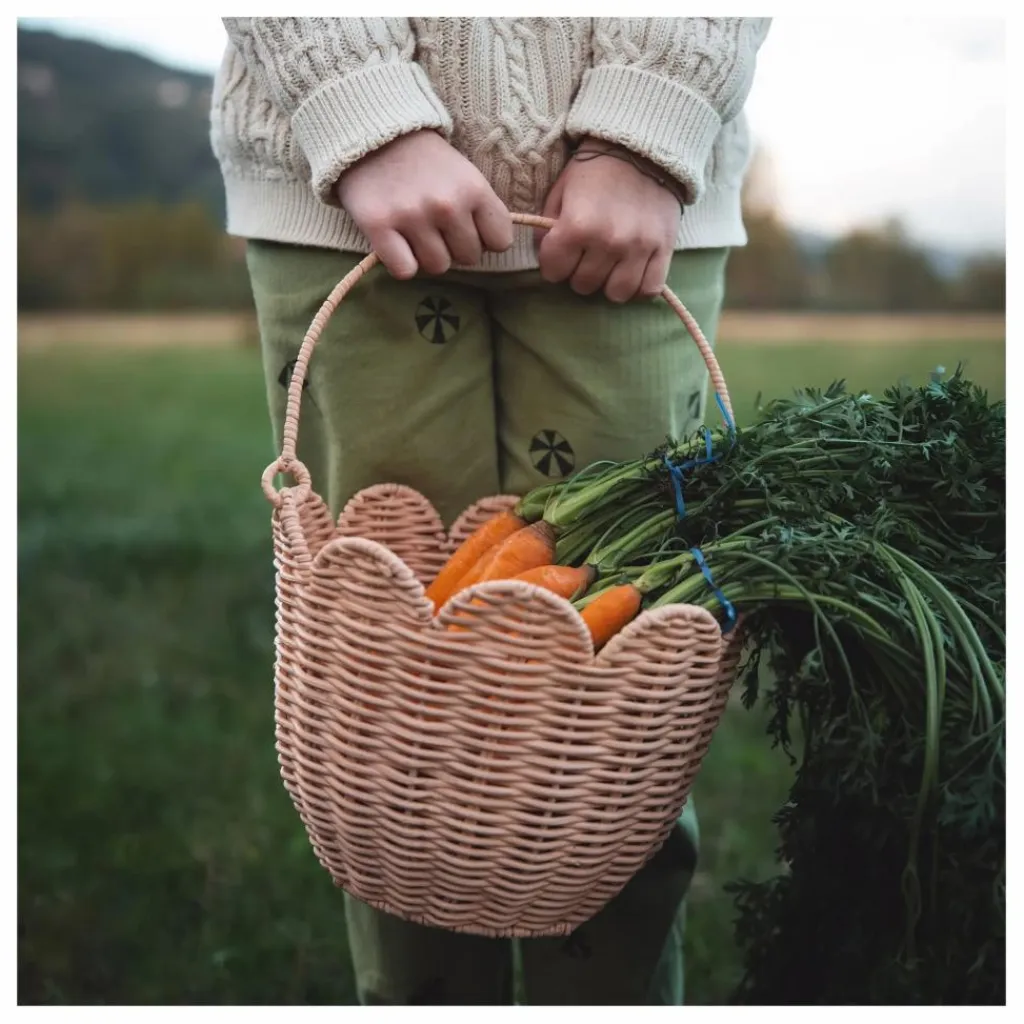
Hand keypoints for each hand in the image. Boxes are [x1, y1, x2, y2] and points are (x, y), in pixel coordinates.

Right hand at [335, 130, 513, 278]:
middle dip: (455, 247)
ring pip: (437, 267)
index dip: (486, 239)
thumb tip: (490, 248)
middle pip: (469, 258)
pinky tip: (397, 243)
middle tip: (437, 226)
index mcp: (474, 188)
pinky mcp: (379, 227)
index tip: (470, 228)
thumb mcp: (464, 173)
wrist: (374, 135)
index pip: (501, 241)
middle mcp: (446, 205)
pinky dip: (401, 263)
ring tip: (416, 231)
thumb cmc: (425, 161)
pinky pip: (405, 271)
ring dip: (428, 255)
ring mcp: (412, 217)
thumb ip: (480, 208)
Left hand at [538, 140, 681, 302]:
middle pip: (583, 285)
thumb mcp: (561, 192)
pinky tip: (632, 271)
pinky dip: (638, 286)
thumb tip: (546, 258)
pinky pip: (648, 289)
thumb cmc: (594, 170)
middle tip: (585, 256)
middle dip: (579, 272)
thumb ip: (548, 229)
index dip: (553, 264)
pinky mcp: (664, 250)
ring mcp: (638, 248)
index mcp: (577, 225)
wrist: (643, 147)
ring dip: (608, 283)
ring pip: (615, 294)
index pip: (553, 272)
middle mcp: (608, 241)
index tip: (559, 254)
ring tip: (609, 265)